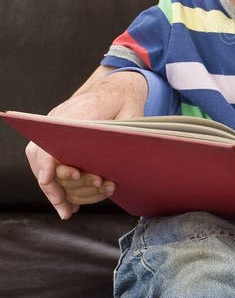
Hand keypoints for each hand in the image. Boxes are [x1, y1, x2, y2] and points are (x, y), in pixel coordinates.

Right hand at [25, 68, 147, 218]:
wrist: (117, 87)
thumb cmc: (125, 101)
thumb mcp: (131, 115)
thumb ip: (121, 136)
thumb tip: (115, 164)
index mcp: (76, 113)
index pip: (51, 139)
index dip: (48, 162)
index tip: (49, 179)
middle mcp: (59, 121)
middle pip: (41, 157)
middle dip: (53, 186)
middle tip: (66, 207)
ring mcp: (56, 130)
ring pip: (44, 164)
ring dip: (56, 190)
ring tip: (68, 209)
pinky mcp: (60, 139)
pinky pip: (51, 163)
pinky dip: (58, 184)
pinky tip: (69, 202)